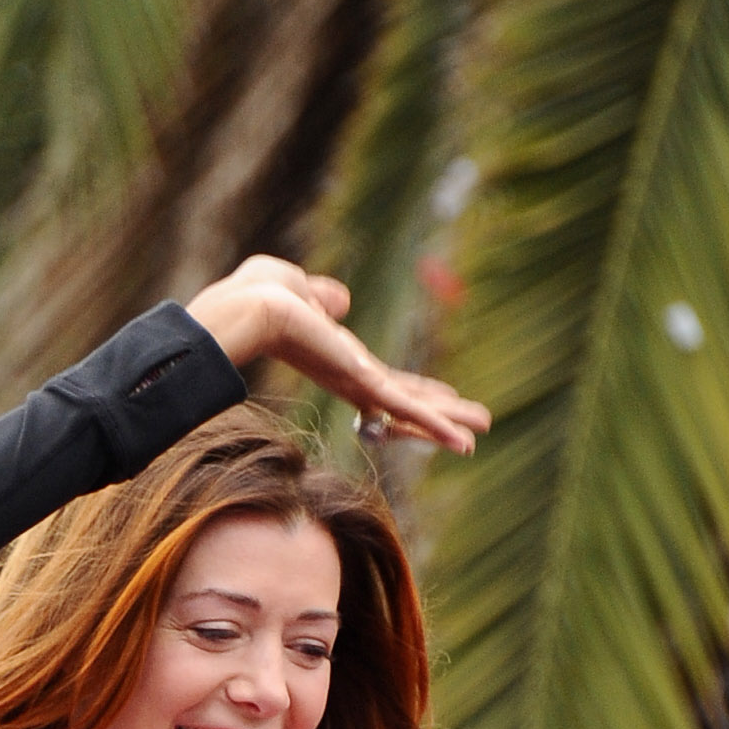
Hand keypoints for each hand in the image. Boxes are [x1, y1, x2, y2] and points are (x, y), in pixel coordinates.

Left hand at [183, 254, 489, 456]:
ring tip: (478, 438)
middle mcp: (346, 377)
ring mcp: (354, 383)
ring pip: (409, 411)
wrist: (251, 307)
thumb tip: (337, 304)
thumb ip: (319, 296)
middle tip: (471, 431)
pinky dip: (436, 425)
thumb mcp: (295, 288)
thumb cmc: (259, 294)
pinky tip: (463, 440)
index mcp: (334, 358)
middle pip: (401, 404)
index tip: (440, 397)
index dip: (412, 390)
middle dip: (437, 416)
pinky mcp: (361, 384)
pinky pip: (405, 410)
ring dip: (446, 424)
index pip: (382, 381)